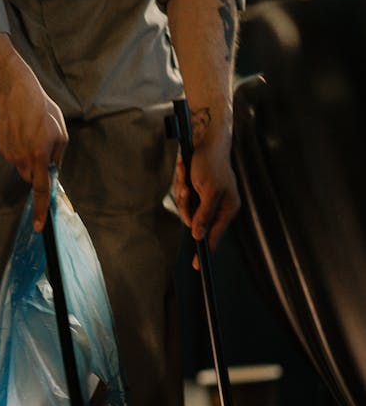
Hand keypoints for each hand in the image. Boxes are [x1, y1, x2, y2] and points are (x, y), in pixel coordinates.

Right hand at [0, 71, 67, 231]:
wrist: (16, 92)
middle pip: (32, 178)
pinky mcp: (3, 148)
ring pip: (23, 167)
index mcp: (40, 156)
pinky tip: (21, 131)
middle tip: (43, 147)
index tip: (38, 226)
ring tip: (31, 133)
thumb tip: (53, 171)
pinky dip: (20, 148)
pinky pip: (14, 156)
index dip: (40, 209)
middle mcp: (23, 159)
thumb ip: (57, 156)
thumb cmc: (43, 110)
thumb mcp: (61, 133)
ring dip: (29, 157)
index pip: (41, 189)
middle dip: (38, 170)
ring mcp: (10, 154)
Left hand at [174, 143, 239, 269]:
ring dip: (181, 191)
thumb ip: (205, 214)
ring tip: (186, 175)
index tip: (197, 264)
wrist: (204, 141)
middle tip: (187, 187)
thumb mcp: (209, 190)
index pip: (214, 234)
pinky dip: (180, 182)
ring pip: (185, 209)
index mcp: (227, 208)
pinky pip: (181, 196)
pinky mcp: (194, 192)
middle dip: (186, 204)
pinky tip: (184, 169)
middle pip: (193, 221)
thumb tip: (199, 235)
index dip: (205, 248)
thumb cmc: (211, 164)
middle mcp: (216, 206)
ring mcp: (204, 200)